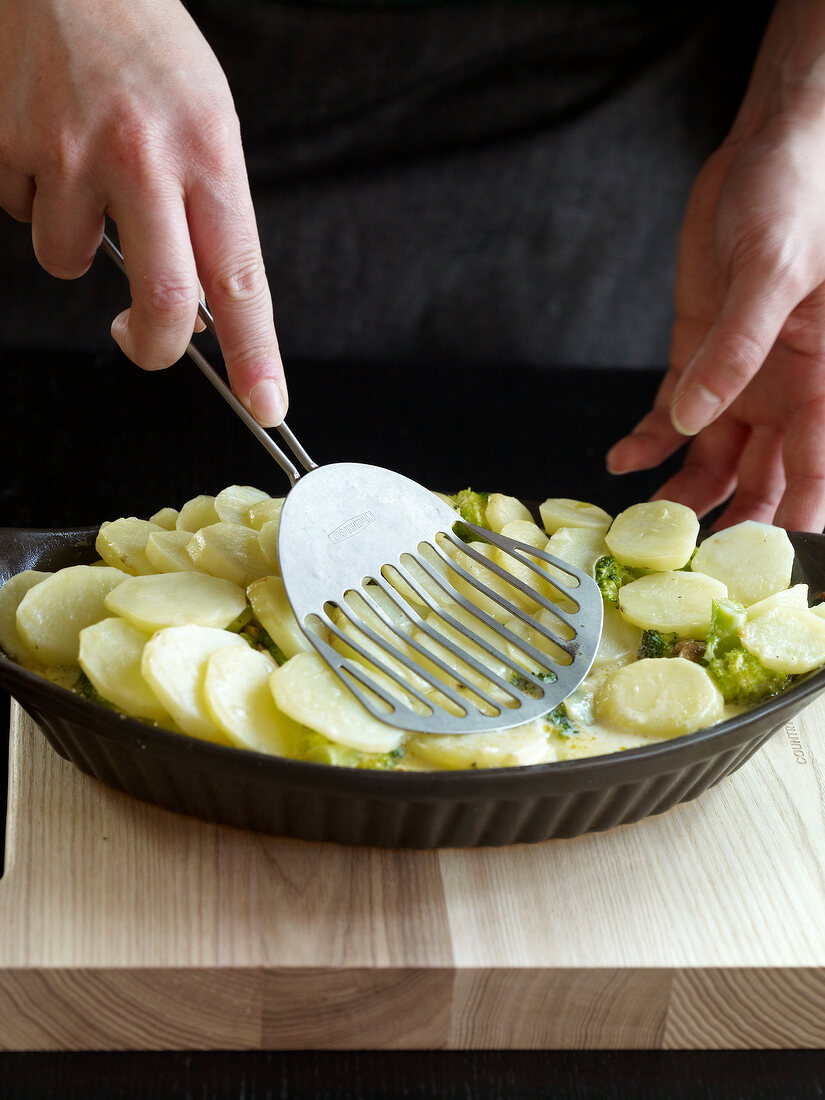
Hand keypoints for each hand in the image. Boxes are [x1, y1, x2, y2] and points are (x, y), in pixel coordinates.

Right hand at [0, 0, 286, 424]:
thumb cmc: (145, 47)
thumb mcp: (206, 119)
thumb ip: (206, 210)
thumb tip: (200, 305)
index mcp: (209, 152)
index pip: (241, 279)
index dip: (255, 354)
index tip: (266, 404)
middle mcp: (143, 157)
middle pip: (162, 304)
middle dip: (154, 346)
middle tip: (143, 341)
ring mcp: (70, 153)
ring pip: (68, 262)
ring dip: (74, 241)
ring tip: (82, 172)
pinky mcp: (10, 145)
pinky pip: (21, 213)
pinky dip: (34, 197)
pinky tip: (46, 142)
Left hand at [606, 0, 824, 531]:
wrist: (768, 152)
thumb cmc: (799, 196)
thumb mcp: (774, 268)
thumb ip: (737, 349)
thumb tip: (690, 424)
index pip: (819, 467)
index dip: (796, 517)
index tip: (766, 563)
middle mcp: (789, 392)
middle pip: (765, 480)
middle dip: (733, 524)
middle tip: (692, 563)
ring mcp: (740, 381)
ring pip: (714, 462)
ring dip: (682, 495)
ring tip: (643, 526)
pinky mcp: (698, 359)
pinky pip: (671, 416)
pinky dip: (646, 441)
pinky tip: (621, 459)